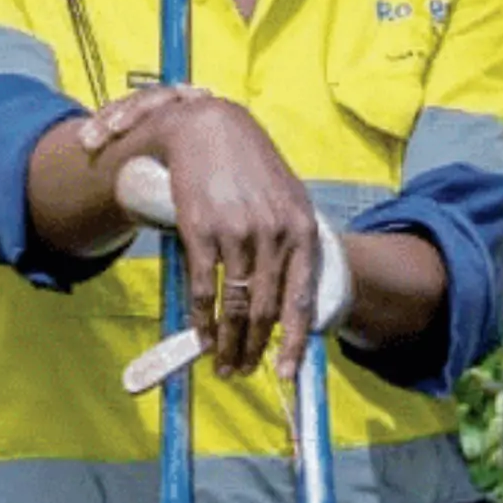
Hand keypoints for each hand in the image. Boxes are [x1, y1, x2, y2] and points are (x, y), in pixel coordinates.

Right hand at [85, 89, 336, 376]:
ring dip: (229, 342)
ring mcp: (237, 232)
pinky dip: (203, 320)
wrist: (208, 128)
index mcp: (302, 228)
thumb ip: (293, 246)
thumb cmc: (250, 169)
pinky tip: (202, 336)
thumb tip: (293, 300)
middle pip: (267, 309)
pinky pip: (203, 289)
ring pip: (236, 305)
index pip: (302, 299)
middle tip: (244, 372)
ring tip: (224, 364)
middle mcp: (274, 233)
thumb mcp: (286, 200)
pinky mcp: (200, 230)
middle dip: (256, 349)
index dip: (294, 342)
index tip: (286, 373)